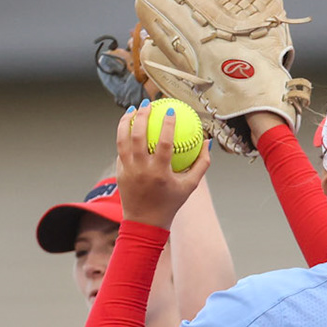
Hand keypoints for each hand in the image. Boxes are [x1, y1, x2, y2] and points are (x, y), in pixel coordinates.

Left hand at [115, 105, 210, 228]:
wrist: (145, 222)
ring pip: (122, 140)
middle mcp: (142, 170)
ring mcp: (128, 171)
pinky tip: (128, 128)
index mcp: (160, 173)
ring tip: (132, 110)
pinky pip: (120, 150)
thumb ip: (201, 164)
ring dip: (126, 122)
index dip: (168, 125)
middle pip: (138, 136)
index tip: (171, 110)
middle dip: (142, 116)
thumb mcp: (190, 186)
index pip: (164, 143)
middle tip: (147, 103)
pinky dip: (124, 137)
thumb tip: (207, 142)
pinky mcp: (119, 173)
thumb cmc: (171, 203)